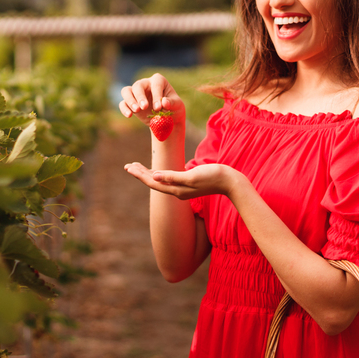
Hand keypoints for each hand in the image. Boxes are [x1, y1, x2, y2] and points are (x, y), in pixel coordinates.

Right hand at [119, 73, 185, 127]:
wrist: (167, 118)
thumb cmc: (173, 107)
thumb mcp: (177, 105)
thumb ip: (172, 103)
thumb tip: (164, 102)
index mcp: (158, 80)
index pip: (156, 84)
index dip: (156, 95)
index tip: (158, 108)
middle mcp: (145, 84)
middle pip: (138, 86)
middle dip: (140, 96)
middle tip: (144, 107)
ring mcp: (136, 93)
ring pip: (126, 91)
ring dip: (130, 100)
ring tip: (136, 110)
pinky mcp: (130, 103)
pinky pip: (123, 103)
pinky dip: (124, 108)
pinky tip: (129, 115)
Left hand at [123, 162, 238, 199]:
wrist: (231, 183)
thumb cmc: (213, 177)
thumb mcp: (192, 176)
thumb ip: (173, 177)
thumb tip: (154, 176)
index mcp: (176, 189)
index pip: (152, 182)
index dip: (139, 174)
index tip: (128, 167)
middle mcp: (177, 191)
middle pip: (154, 182)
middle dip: (140, 174)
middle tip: (128, 166)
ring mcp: (183, 189)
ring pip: (160, 181)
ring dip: (148, 174)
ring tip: (138, 167)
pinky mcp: (189, 184)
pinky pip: (169, 180)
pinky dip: (160, 174)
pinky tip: (158, 171)